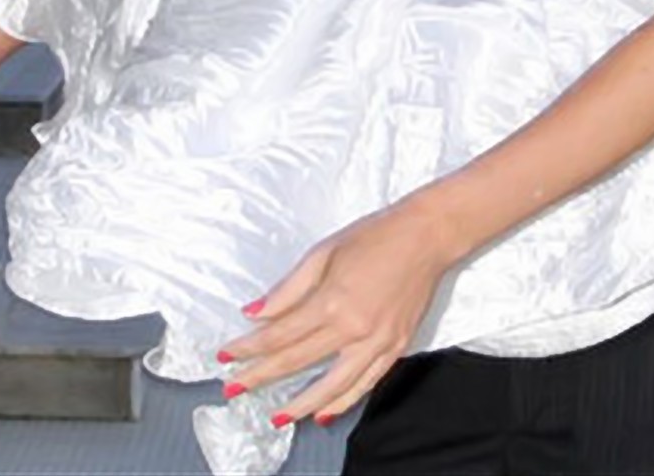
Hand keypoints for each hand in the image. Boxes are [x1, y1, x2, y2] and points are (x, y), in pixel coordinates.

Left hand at [220, 200, 459, 427]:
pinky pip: (365, 384)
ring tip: (278, 417)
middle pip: (297, 361)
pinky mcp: (395, 347)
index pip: (279, 335)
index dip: (249, 348)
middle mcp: (353, 328)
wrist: (426, 236)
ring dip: (300, 404)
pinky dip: (343, 401)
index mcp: (331, 301)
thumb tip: (257, 313)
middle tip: (234, 389)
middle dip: (261, 377)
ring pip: (332, 385)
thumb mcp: (324, 252)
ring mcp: (377, 342)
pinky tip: (324, 411)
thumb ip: (289, 288)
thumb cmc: (376, 236)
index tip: (226, 356)